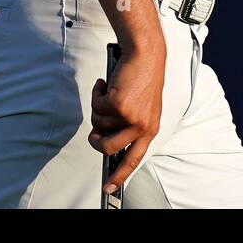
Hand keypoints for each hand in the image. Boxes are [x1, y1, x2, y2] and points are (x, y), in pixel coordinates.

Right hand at [87, 40, 165, 196]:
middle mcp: (141, 127)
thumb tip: (102, 135)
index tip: (109, 189)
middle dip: (95, 139)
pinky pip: (96, 106)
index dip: (119, 177)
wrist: (145, 54)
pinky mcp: (118, 104)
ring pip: (98, 123)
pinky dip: (97, 92)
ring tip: (109, 92)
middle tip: (93, 130)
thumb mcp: (141, 106)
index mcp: (149, 130)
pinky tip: (107, 83)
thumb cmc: (142, 77)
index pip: (133, 160)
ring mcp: (129, 116)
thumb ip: (126, 124)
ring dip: (98, 106)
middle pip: (108, 148)